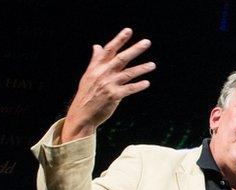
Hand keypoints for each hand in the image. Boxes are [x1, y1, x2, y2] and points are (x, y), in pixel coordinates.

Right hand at [61, 28, 154, 142]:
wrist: (82, 113)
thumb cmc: (87, 93)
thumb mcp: (88, 74)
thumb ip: (96, 60)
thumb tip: (97, 45)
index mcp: (96, 67)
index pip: (109, 49)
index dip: (119, 39)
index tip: (129, 30)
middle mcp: (102, 73)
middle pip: (121, 58)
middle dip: (135, 49)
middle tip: (147, 42)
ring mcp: (108, 84)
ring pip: (128, 73)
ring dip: (142, 68)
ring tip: (153, 65)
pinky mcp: (114, 96)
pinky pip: (129, 89)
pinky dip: (138, 86)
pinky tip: (147, 83)